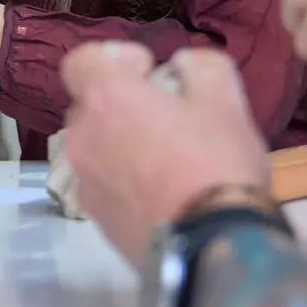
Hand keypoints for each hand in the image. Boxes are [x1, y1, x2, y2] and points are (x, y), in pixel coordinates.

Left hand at [59, 44, 270, 262]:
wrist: (212, 249)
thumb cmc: (216, 164)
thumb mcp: (226, 101)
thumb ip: (201, 66)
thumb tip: (182, 65)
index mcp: (105, 99)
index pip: (80, 60)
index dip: (113, 58)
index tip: (149, 71)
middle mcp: (81, 136)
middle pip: (89, 105)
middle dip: (122, 103)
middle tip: (166, 116)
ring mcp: (84, 181)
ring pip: (95, 147)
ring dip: (122, 143)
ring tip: (167, 159)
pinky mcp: (95, 219)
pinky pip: (103, 183)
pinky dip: (124, 180)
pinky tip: (161, 194)